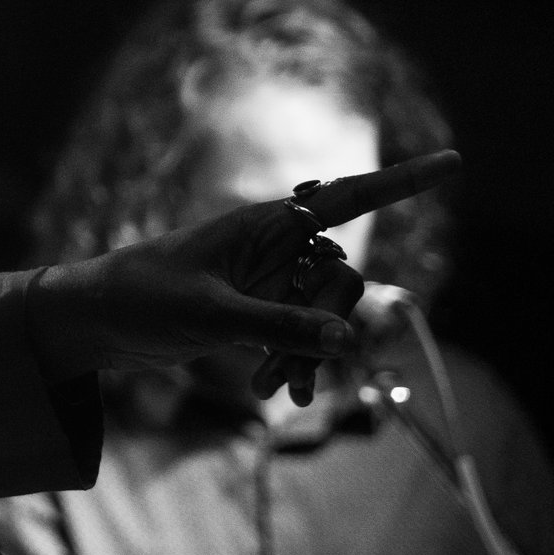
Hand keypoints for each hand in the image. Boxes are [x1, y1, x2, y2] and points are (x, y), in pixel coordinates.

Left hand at [30, 150, 460, 403]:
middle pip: (341, 279)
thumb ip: (278, 324)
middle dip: (326, 325)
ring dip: (308, 354)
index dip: (401, 182)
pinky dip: (295, 363)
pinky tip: (272, 392)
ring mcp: (271, 280)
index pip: (346, 197)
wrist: (98, 322)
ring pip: (326, 315)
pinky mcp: (261, 311)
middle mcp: (275, 246)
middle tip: (288, 370)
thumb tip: (347, 338)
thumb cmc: (142, 298)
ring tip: (270, 390)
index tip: (455, 162)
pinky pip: (305, 336)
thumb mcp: (209, 313)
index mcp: (263, 224)